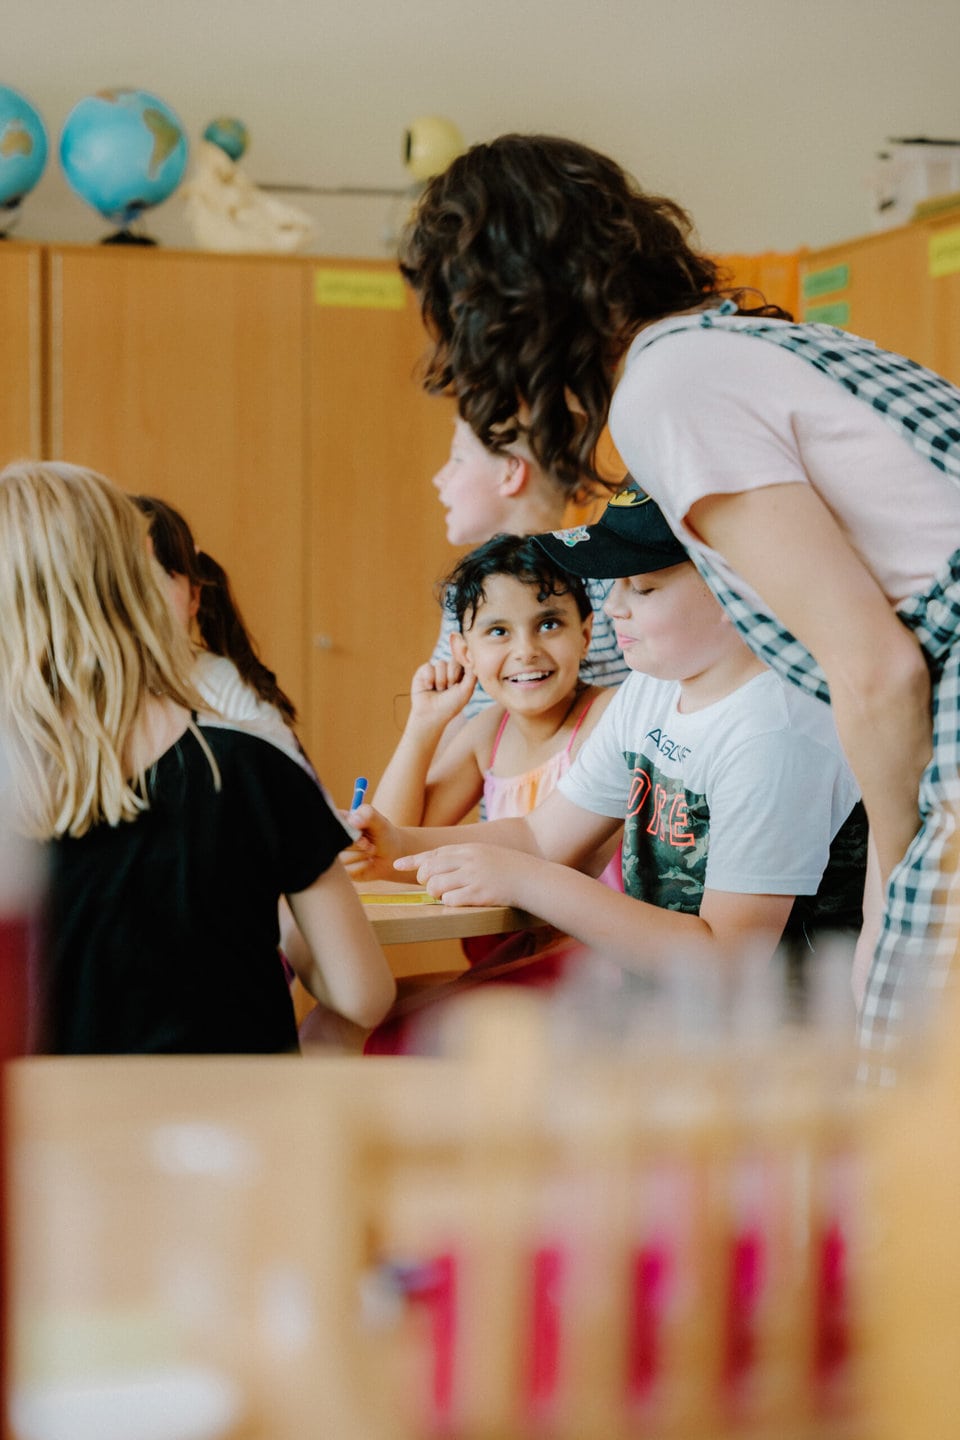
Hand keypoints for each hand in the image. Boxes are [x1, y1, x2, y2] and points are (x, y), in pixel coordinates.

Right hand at [341, 803, 407, 880]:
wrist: (392, 857)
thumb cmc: (385, 835)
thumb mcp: (380, 822)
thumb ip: (368, 814)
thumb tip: (352, 820)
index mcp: (341, 821)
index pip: (331, 823)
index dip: (346, 829)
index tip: (361, 832)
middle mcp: (335, 838)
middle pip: (335, 843)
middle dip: (358, 844)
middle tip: (368, 843)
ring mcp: (338, 855)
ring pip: (342, 858)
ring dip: (362, 855)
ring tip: (371, 851)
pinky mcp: (342, 870)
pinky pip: (347, 871)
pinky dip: (362, 866)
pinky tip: (368, 862)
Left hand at [394, 843, 527, 907]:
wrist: (533, 879)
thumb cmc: (509, 868)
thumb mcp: (485, 854)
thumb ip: (463, 858)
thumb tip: (438, 866)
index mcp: (468, 849)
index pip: (433, 853)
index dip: (413, 860)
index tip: (397, 865)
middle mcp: (468, 861)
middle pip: (429, 870)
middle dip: (425, 881)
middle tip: (433, 887)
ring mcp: (473, 877)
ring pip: (435, 886)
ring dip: (436, 894)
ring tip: (447, 895)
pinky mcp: (479, 894)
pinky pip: (451, 900)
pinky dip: (450, 902)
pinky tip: (460, 900)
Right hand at [407, 658, 475, 730]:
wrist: (431, 715)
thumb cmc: (451, 705)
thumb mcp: (466, 690)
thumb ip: (472, 673)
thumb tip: (472, 656)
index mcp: (461, 675)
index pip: (464, 661)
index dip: (463, 667)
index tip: (462, 677)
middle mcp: (449, 671)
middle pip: (454, 661)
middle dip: (452, 676)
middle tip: (449, 688)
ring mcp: (436, 670)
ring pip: (441, 663)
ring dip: (441, 680)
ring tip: (439, 690)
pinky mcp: (424, 671)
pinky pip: (429, 666)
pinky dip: (430, 679)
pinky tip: (429, 687)